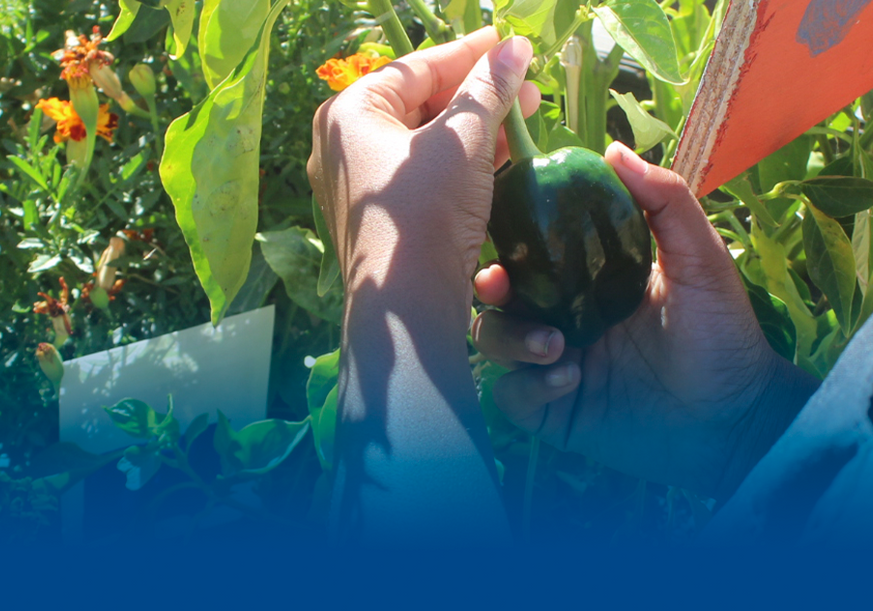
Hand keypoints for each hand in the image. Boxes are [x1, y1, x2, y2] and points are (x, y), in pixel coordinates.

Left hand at [307, 26, 540, 292]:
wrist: (407, 305)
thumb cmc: (426, 211)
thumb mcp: (464, 141)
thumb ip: (490, 89)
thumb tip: (515, 47)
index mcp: (349, 114)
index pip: (416, 67)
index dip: (469, 53)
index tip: (508, 44)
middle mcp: (344, 145)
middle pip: (420, 103)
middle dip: (478, 94)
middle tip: (528, 86)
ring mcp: (360, 185)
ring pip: (426, 142)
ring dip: (477, 128)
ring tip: (526, 117)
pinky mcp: (382, 219)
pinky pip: (424, 175)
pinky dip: (462, 162)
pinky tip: (504, 156)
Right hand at [472, 142, 817, 496]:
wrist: (734, 418)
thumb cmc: (723, 334)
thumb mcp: (700, 259)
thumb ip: (666, 202)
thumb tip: (614, 149)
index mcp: (590, 277)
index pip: (533, 248)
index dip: (509, 235)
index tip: (502, 224)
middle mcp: (564, 316)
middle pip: (499, 294)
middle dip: (491, 288)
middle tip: (499, 286)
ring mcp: (554, 364)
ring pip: (495, 341)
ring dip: (512, 338)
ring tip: (556, 346)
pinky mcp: (553, 411)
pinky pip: (512, 394)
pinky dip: (529, 385)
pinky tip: (568, 381)